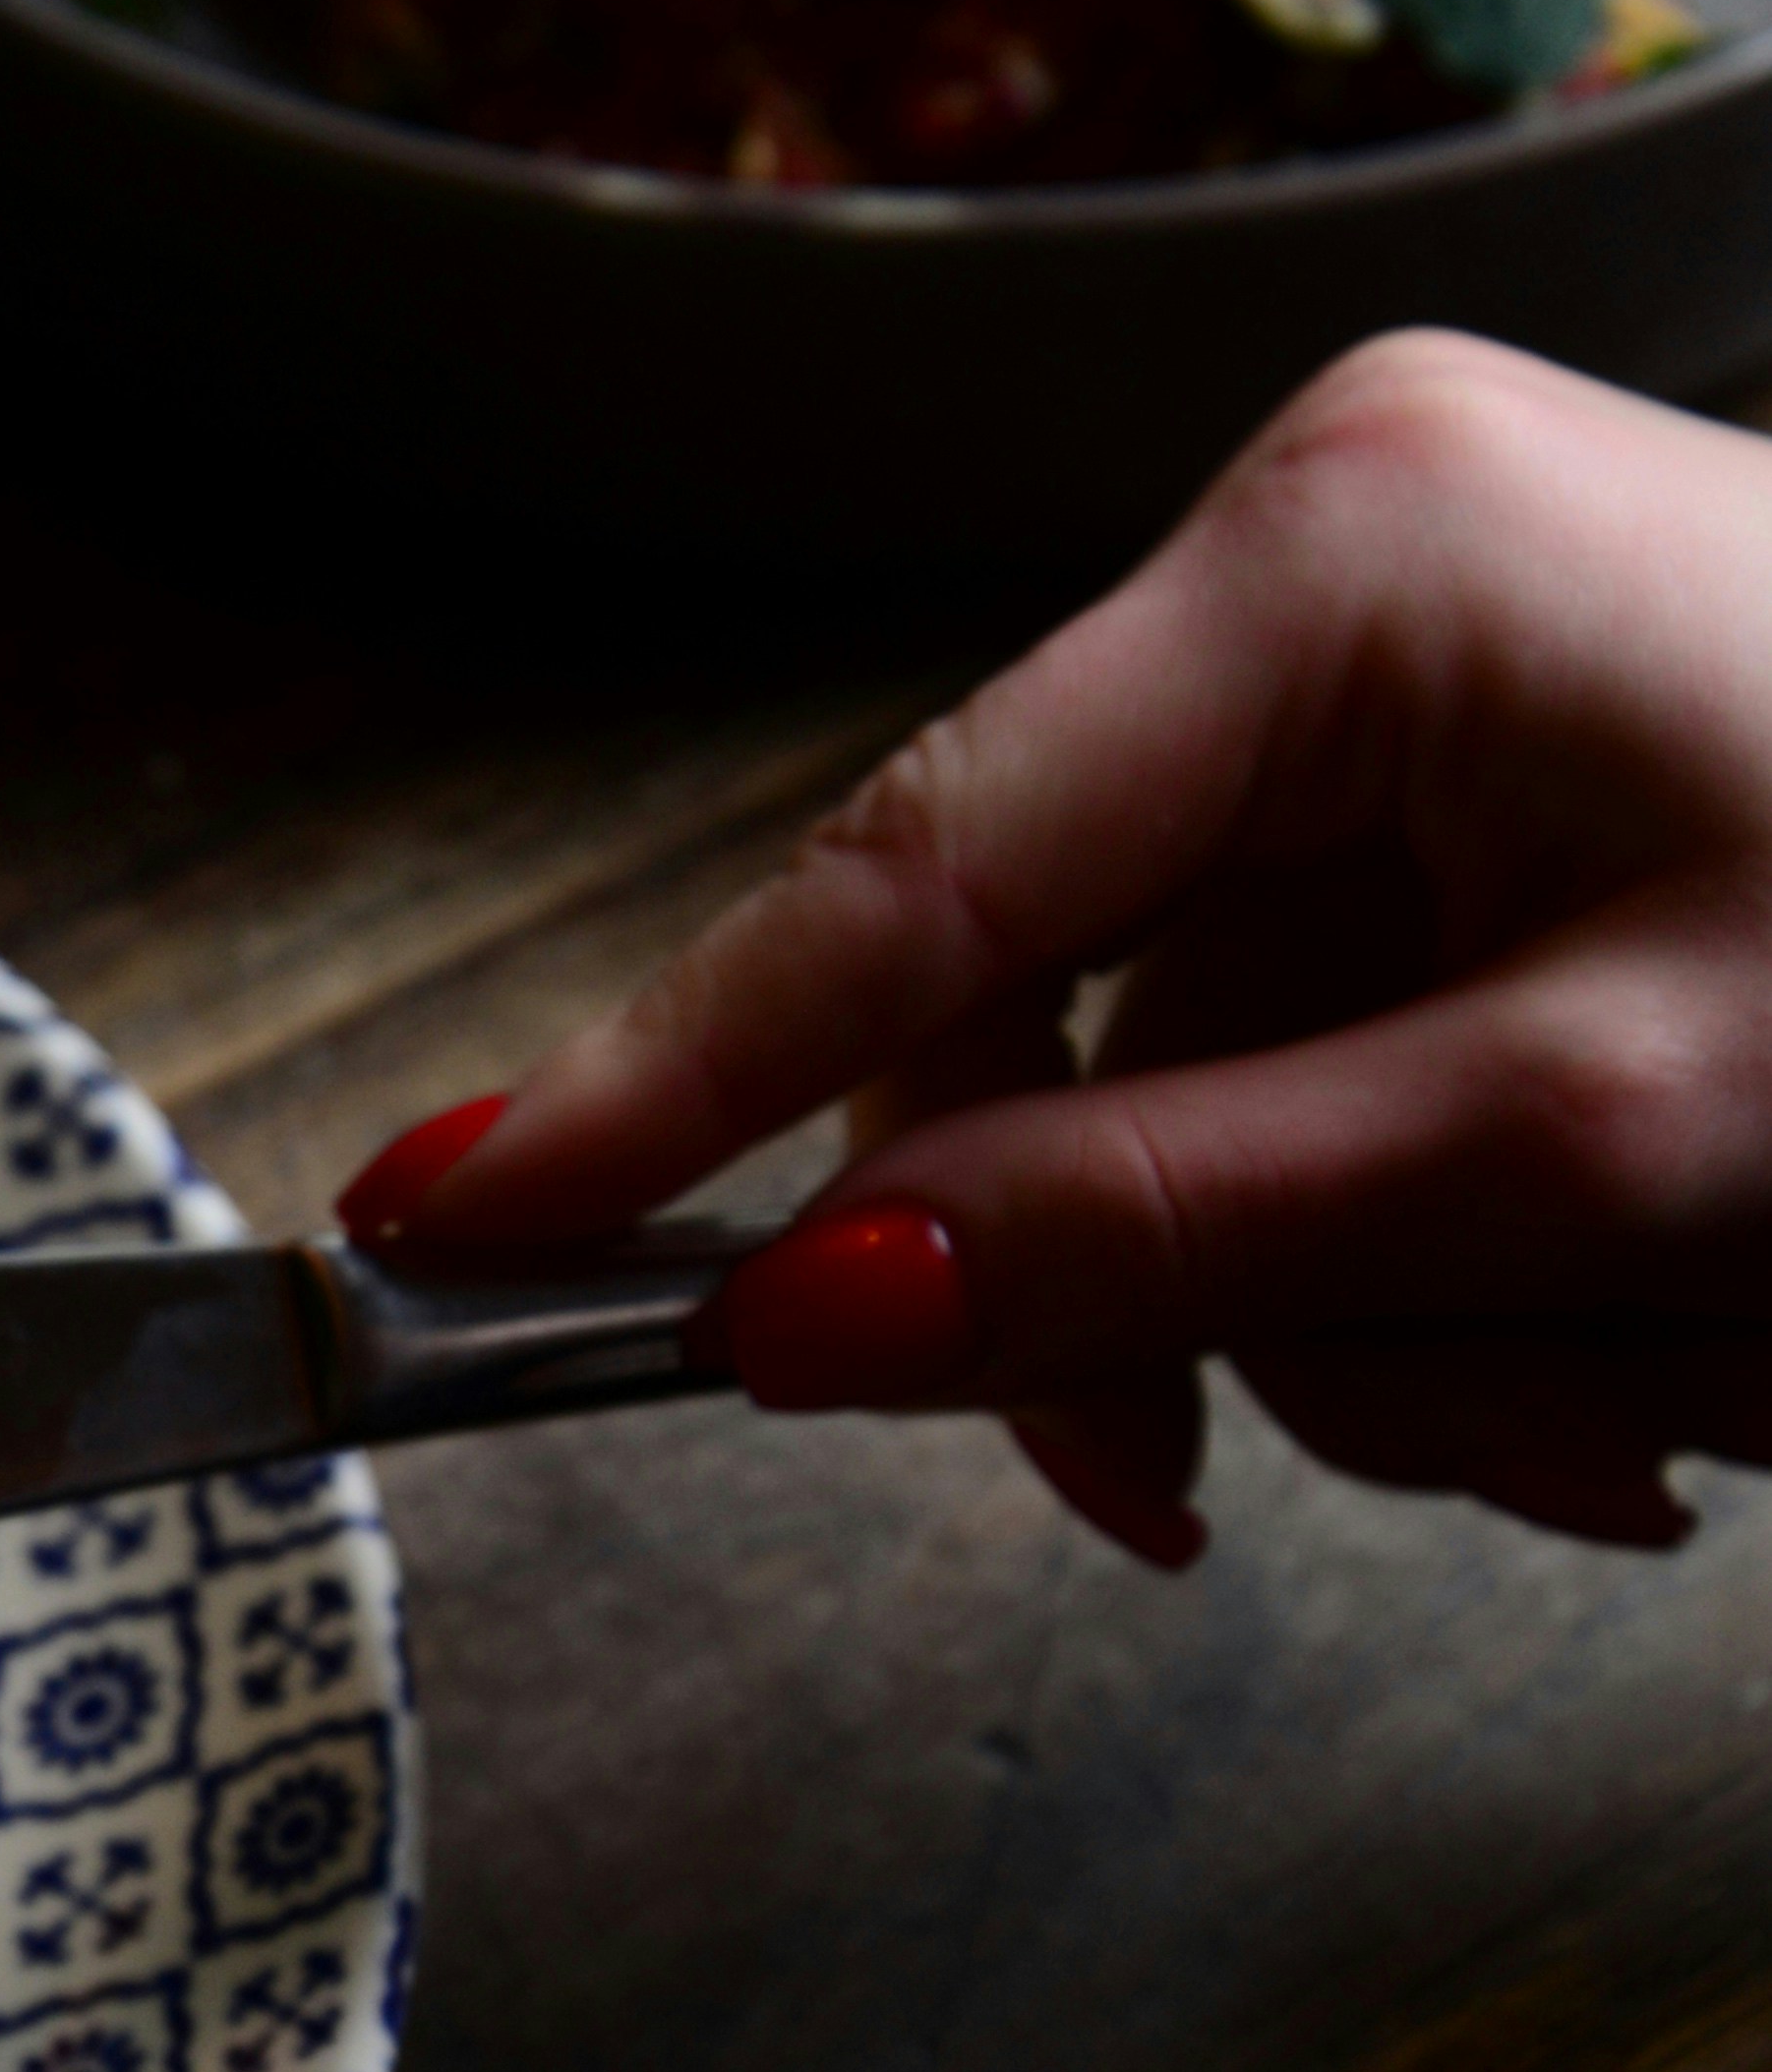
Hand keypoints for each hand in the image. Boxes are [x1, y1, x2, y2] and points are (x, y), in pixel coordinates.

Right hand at [337, 333, 1771, 1562]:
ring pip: (1199, 1095)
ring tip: (1614, 1414)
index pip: (903, 873)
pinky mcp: (1517, 792)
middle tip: (1204, 1512)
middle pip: (1044, 1012)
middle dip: (1162, 1293)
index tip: (437, 1218)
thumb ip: (1161, 1230)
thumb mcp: (1575, 1151)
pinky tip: (1634, 1345)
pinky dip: (1450, 1262)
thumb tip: (812, 1314)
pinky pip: (1344, 1078)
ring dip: (1354, 1321)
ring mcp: (1434, 682)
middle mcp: (1350, 574)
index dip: (672, 1089)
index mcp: (1339, 559)